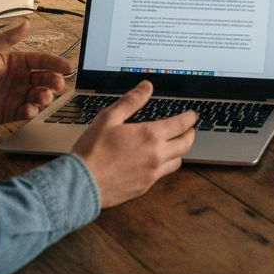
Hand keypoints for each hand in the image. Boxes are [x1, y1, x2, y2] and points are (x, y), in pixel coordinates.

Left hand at [0, 19, 71, 126]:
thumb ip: (7, 38)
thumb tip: (26, 22)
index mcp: (17, 62)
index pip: (41, 60)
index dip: (55, 62)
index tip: (67, 66)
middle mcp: (20, 79)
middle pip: (46, 79)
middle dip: (55, 81)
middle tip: (56, 84)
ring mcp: (17, 96)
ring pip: (41, 96)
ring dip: (46, 97)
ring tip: (42, 97)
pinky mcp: (11, 112)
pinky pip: (28, 112)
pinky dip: (32, 111)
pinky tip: (28, 109)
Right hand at [72, 81, 196, 208]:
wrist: (80, 184)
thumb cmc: (92, 150)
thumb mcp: (109, 118)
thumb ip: (131, 101)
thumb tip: (147, 86)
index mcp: (150, 135)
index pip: (181, 124)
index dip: (190, 118)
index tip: (193, 115)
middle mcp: (156, 155)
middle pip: (186, 144)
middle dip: (190, 134)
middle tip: (189, 129)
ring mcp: (152, 173)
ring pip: (177, 161)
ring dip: (179, 151)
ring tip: (174, 146)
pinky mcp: (144, 187)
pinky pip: (162, 175)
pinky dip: (164, 166)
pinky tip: (155, 162)